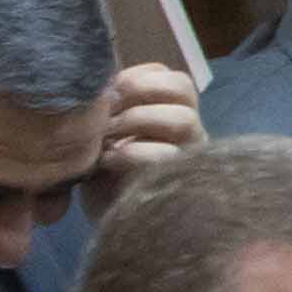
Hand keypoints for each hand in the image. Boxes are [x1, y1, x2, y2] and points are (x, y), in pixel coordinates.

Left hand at [86, 60, 207, 197]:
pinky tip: (106, 160)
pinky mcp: (180, 181)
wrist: (103, 215)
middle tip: (107, 109)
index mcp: (173, 112)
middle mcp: (190, 131)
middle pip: (184, 89)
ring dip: (137, 120)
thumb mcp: (103, 128)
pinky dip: (131, 152)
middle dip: (140, 92)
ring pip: (183, 118)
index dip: (139, 76)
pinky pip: (164, 155)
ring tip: (105, 136)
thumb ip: (111, 103)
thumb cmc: (103, 169)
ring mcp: (190, 155)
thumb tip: (101, 76)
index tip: (107, 90)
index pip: (172, 77)